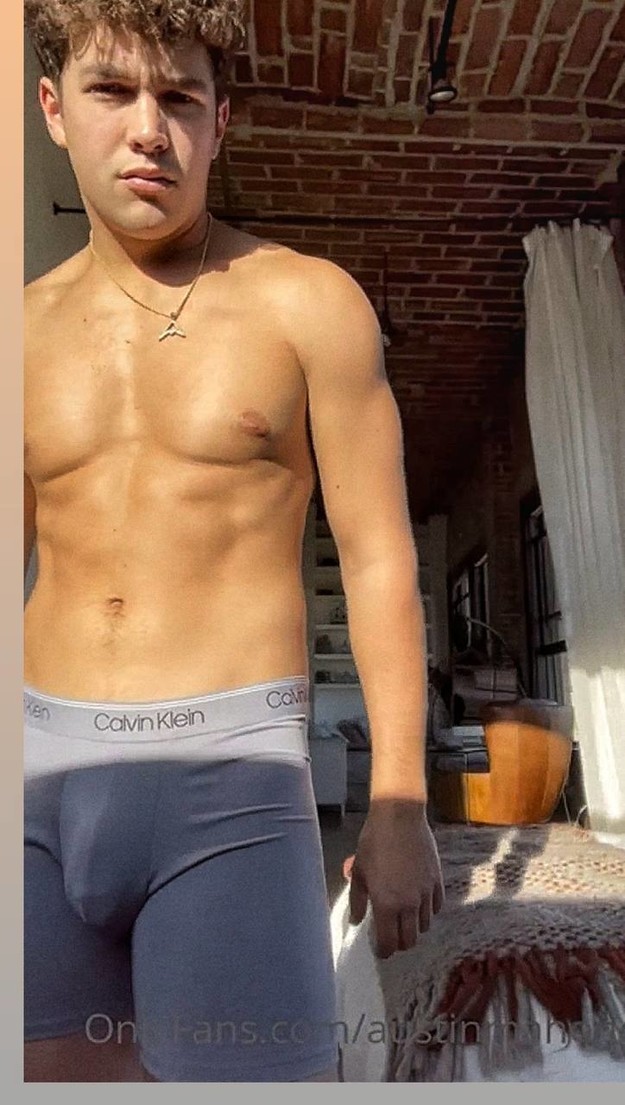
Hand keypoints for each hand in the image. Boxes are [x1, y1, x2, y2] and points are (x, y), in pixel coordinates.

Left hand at [347, 799, 444, 958]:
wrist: (399, 816)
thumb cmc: (374, 842)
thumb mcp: (359, 871)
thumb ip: (358, 900)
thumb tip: (357, 921)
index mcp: (386, 905)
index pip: (389, 943)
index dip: (384, 951)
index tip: (380, 950)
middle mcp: (409, 904)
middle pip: (409, 940)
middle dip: (399, 943)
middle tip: (391, 937)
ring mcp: (426, 893)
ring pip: (425, 925)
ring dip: (413, 927)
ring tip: (404, 919)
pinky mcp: (437, 881)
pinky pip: (436, 907)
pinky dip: (428, 910)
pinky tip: (419, 904)